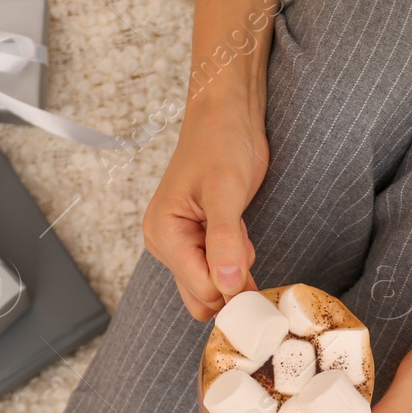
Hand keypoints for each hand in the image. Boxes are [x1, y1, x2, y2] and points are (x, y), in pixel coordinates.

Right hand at [143, 107, 266, 319]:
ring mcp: (185, 244)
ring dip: (236, 270)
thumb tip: (229, 286)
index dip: (230, 283)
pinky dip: (237, 261)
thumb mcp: (225, 191)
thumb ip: (225, 242)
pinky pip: (220, 270)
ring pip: (213, 287)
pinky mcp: (202, 240)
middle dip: (231, 281)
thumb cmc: (219, 143)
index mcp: (163, 234)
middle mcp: (168, 245)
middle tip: (243, 244)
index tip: (247, 255)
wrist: (227, 116)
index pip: (200, 288)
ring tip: (240, 231)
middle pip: (202, 296)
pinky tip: (241, 233)